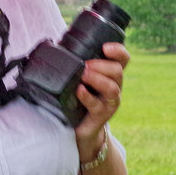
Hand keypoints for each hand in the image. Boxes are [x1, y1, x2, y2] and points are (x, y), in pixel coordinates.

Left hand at [74, 42, 128, 156]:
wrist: (80, 128)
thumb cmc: (78, 99)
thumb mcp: (79, 79)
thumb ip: (74, 64)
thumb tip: (53, 45)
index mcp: (110, 75)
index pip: (123, 59)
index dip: (118, 51)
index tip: (105, 47)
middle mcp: (114, 87)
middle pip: (118, 71)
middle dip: (102, 65)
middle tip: (86, 64)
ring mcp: (109, 102)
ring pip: (112, 88)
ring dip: (98, 79)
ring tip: (83, 75)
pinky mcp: (101, 116)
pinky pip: (97, 105)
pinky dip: (88, 97)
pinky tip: (79, 91)